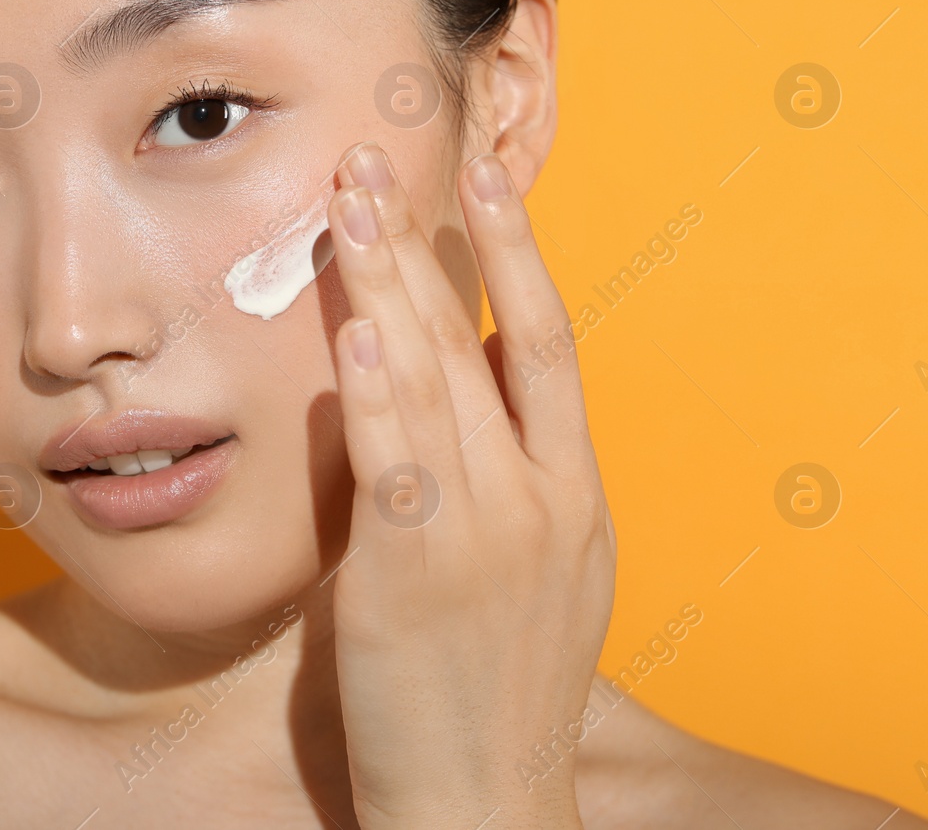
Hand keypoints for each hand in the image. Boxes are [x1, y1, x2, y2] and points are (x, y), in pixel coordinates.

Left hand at [325, 142, 614, 828]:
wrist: (486, 801)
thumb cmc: (497, 686)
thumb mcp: (541, 575)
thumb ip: (511, 482)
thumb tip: (457, 390)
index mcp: (577, 496)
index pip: (550, 346)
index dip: (521, 256)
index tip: (488, 180)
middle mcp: (542, 501)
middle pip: (484, 341)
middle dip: (427, 243)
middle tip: (379, 161)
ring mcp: (485, 535)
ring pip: (437, 382)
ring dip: (387, 285)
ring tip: (350, 205)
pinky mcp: (415, 573)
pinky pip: (398, 462)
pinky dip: (379, 392)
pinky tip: (357, 330)